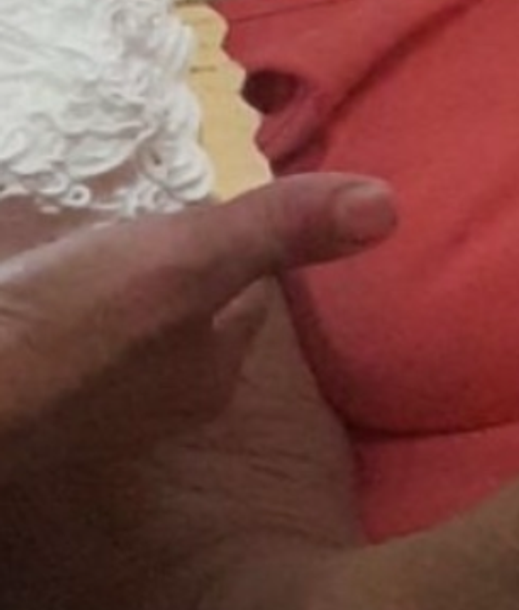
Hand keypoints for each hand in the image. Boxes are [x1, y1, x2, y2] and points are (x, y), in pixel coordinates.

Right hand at [0, 175, 395, 479]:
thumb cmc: (75, 333)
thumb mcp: (185, 265)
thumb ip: (275, 231)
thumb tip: (390, 205)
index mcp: (202, 370)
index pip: (248, 302)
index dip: (249, 257)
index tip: (244, 220)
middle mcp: (148, 400)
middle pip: (181, 319)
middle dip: (179, 273)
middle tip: (171, 226)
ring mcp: (79, 404)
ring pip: (117, 330)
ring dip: (117, 289)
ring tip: (105, 244)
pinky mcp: (22, 389)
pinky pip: (56, 333)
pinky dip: (57, 294)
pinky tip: (40, 270)